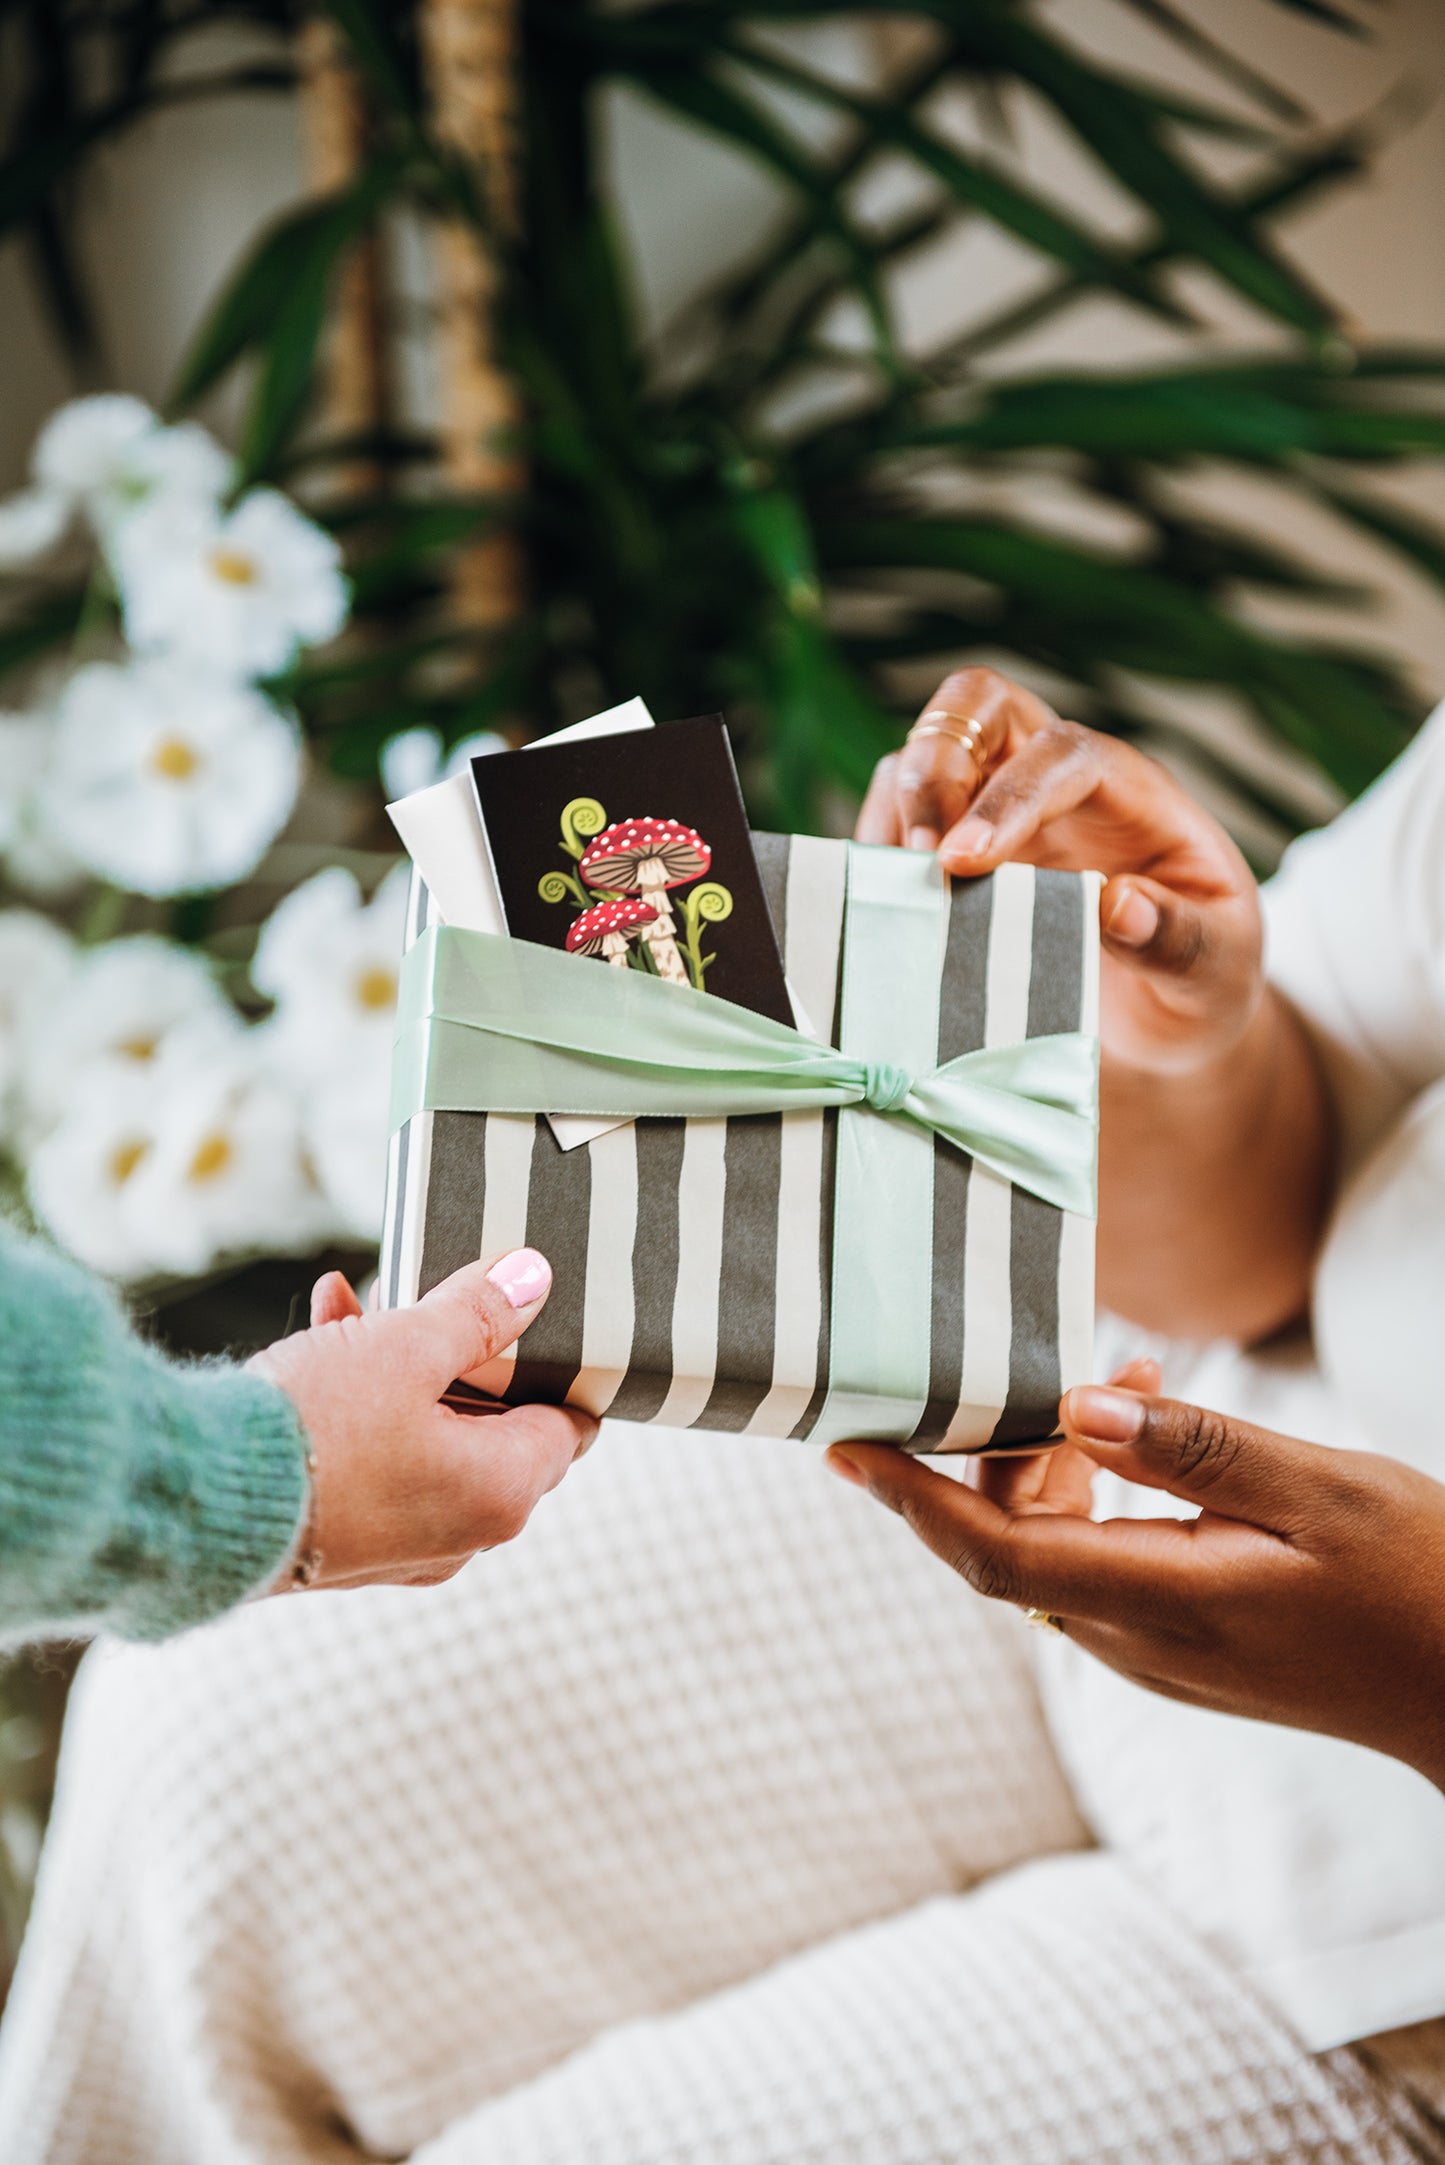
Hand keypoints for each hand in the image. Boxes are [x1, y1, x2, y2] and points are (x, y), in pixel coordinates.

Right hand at [248, 1249, 594, 1591]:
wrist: (196, 1503)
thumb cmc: (311, 1430)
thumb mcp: (405, 1348)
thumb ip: (477, 1313)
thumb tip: (533, 1279)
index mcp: (501, 1491)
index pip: (568, 1428)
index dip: (557, 1367)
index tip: (539, 1322)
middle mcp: (463, 1533)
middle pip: (496, 1428)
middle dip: (466, 1355)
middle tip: (439, 1300)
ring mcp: (405, 1545)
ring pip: (430, 1436)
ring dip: (406, 1367)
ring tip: (366, 1302)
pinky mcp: (351, 1541)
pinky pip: (382, 1460)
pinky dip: (367, 1404)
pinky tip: (328, 1330)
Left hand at [826, 1380, 1444, 1789]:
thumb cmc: (1420, 1579)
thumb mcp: (1321, 1490)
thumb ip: (1194, 1450)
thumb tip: (1071, 1413)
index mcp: (1164, 1605)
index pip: (993, 1556)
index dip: (910, 1499)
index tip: (843, 1446)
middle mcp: (1139, 1643)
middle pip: (1011, 1544)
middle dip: (1005, 1447)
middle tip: (1073, 1361)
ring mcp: (1157, 1653)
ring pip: (1053, 1550)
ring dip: (1062, 1462)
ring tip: (1134, 1380)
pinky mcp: (1179, 1643)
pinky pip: (1098, 1563)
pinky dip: (1100, 1492)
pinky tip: (1150, 1432)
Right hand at [856, 666, 1261, 1074]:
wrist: (1176, 1009)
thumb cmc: (1204, 976)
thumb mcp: (1216, 966)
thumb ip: (1177, 938)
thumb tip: (1118, 905)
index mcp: (1130, 790)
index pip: (1062, 756)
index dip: (1008, 796)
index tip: (963, 862)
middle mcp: (1060, 779)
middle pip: (982, 703)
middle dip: (936, 761)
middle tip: (919, 856)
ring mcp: (1004, 804)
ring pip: (927, 749)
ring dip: (898, 807)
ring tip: (890, 891)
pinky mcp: (963, 844)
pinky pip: (899, 813)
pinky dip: (875, 845)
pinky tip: (878, 904)